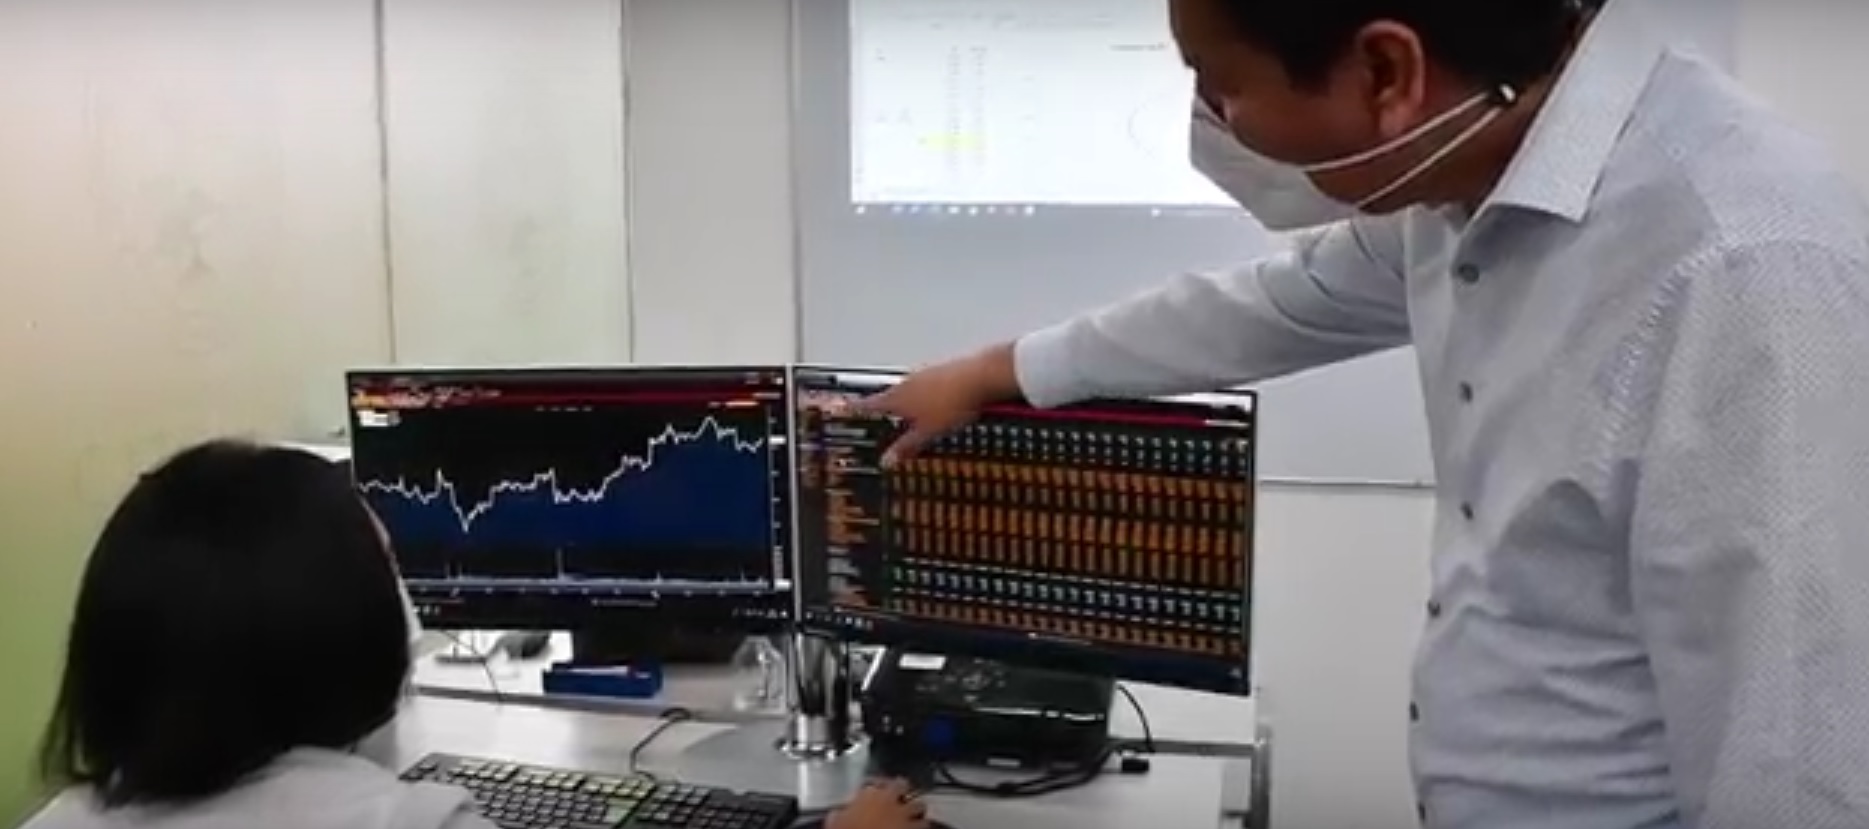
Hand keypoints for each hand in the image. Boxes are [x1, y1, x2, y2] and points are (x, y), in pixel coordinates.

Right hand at [825, 779, 929, 828]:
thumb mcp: (835, 821)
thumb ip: (840, 813)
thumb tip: (837, 813)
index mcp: (869, 793)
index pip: (876, 780)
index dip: (879, 784)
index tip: (877, 788)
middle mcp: (889, 799)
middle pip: (903, 785)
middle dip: (903, 789)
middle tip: (901, 794)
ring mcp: (904, 814)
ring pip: (919, 804)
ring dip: (917, 808)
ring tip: (914, 812)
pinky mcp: (914, 828)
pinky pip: (924, 824)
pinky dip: (922, 825)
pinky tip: (919, 827)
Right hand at [848, 344, 1019, 465]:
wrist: (980, 377)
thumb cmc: (952, 403)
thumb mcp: (927, 432)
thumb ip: (906, 446)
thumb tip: (887, 461)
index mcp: (897, 398)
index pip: (869, 405)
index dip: (855, 409)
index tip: (843, 408)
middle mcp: (907, 383)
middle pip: (887, 396)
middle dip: (882, 406)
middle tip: (874, 413)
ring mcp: (924, 374)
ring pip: (907, 390)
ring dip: (905, 401)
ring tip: (907, 413)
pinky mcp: (941, 371)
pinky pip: (925, 386)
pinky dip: (924, 396)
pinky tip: (936, 403)